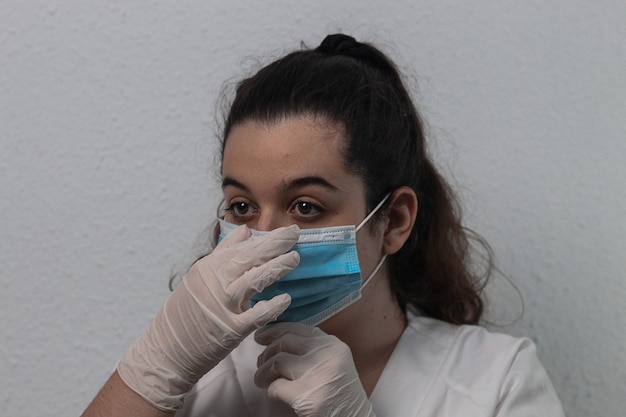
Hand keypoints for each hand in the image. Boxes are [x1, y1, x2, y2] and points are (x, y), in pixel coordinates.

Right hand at [117, 224, 299, 410]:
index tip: (286, 232)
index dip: (265, 239)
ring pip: (253, 280)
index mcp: (207, 269)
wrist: (166, 351)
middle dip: (274, 244)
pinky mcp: (230, 330)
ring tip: (294, 259)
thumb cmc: (185, 314)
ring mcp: (222, 306)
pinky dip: (271, 307)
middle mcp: (214, 284)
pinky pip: (256, 316)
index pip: (240, 248)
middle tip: (294, 234)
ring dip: (275, 268)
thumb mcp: (199, 278)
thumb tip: (245, 231)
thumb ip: (224, 253)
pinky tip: (286, 299)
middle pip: (248, 258)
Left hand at [255, 323, 375, 416]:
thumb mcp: (334, 362)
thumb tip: (277, 340)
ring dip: (263, 372)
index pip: (297, 328)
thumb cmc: (340, 394)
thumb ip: (313, 349)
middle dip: (266, 352)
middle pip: (284, 342)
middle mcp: (326, 355)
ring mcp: (317, 375)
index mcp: (332, 345)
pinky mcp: (306, 396)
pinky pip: (276, 387)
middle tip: (260, 363)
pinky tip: (274, 394)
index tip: (262, 336)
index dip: (274, 331)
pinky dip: (270, 390)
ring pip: (276, 362)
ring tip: (261, 380)